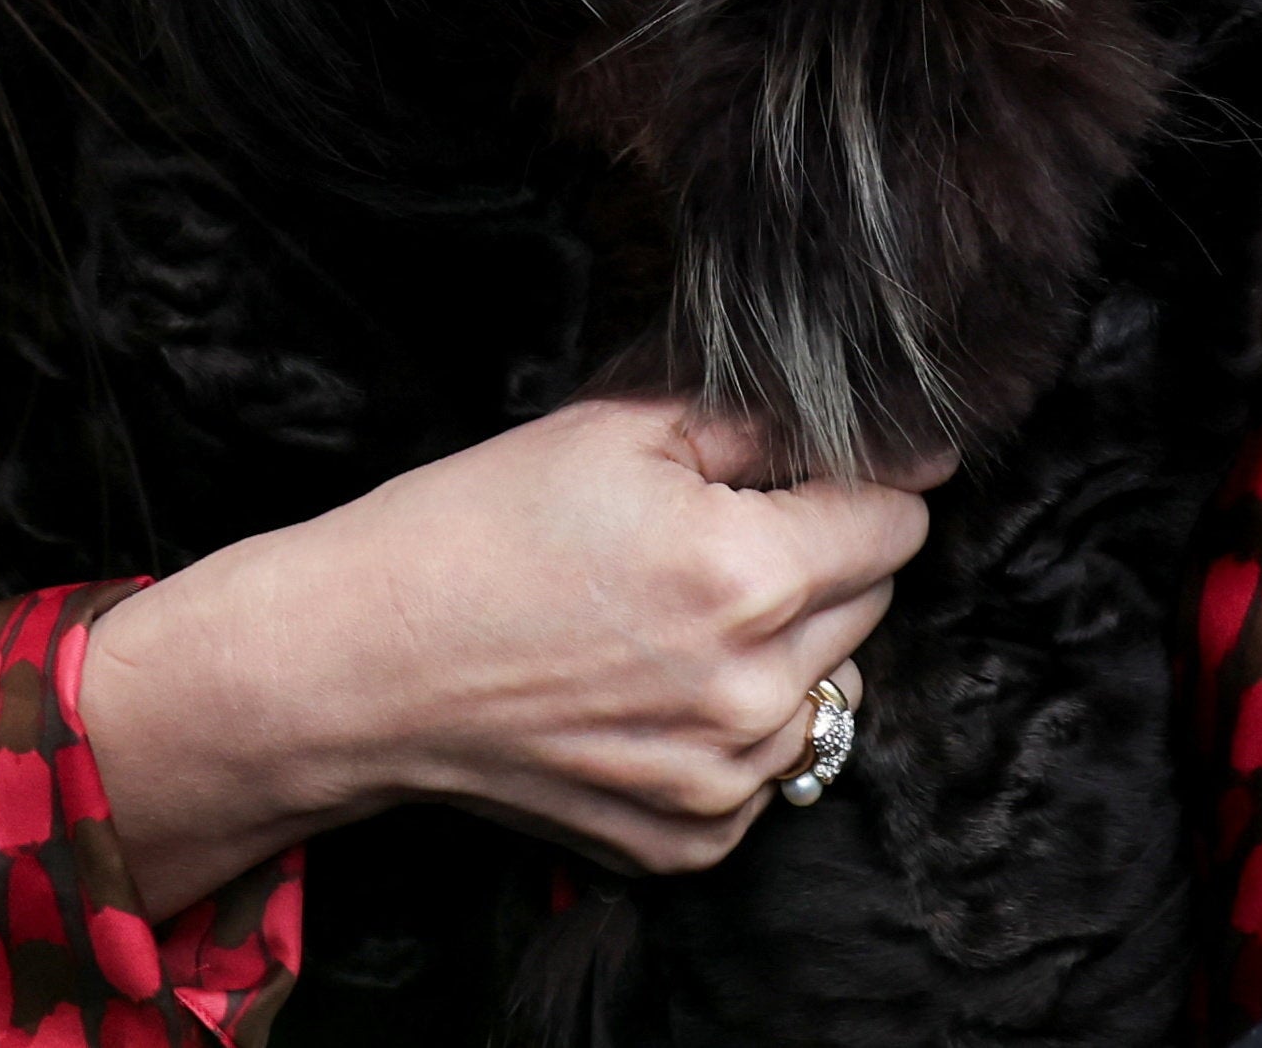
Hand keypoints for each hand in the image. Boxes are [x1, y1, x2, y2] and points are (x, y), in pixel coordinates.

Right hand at [78, 400, 944, 916]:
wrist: (362, 664)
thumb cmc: (476, 529)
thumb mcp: (620, 429)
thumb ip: (766, 422)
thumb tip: (898, 438)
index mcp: (747, 575)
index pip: (896, 523)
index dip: (860, 481)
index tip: (814, 470)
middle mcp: (752, 693)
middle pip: (871, 602)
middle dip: (819, 557)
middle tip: (715, 532)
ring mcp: (723, 780)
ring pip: (831, 689)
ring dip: (789, 646)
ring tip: (680, 612)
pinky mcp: (688, 838)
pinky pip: (770, 768)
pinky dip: (738, 726)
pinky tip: (654, 684)